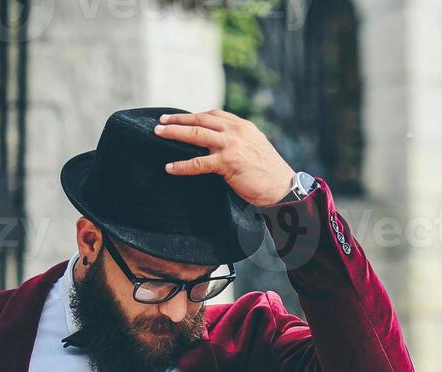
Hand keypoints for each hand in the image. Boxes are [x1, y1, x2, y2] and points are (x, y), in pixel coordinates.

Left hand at [154, 109, 296, 207]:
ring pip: (196, 134)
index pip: (214, 114)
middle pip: (201, 119)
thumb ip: (239, 142)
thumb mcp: (255, 148)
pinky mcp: (227, 163)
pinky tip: (170, 167)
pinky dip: (182, 165)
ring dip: (174, 133)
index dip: (194, 115)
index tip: (180, 117)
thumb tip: (220, 144)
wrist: (283, 187)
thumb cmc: (270, 173)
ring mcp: (231, 145)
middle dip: (178, 119)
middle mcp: (236, 131)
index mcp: (243, 126)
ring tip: (158, 134)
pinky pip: (198, 162)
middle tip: (161, 122)